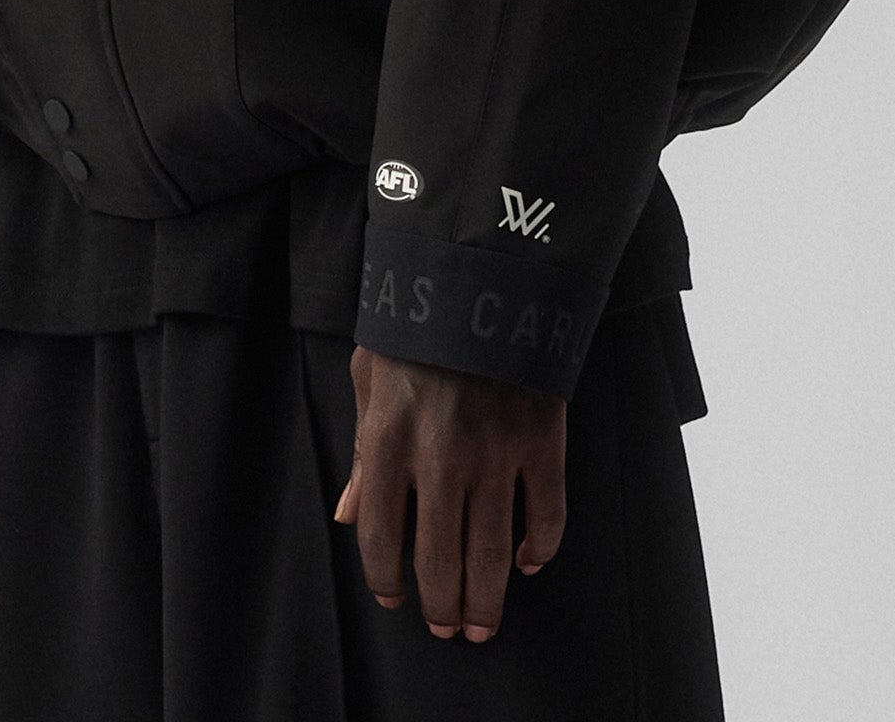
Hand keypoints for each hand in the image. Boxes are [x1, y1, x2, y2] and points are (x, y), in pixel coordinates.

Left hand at [334, 345, 565, 642]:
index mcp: (389, 440)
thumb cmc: (416, 321)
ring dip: (487, 598)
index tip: (395, 598)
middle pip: (439, 559)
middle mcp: (440, 457)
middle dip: (442, 605)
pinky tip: (530, 562)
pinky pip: (546, 513)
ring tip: (483, 623)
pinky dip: (540, 547)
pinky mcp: (541, 440)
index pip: (381, 537)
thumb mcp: (370, 374)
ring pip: (492, 552)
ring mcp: (495, 452)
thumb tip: (348, 516)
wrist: (483, 267)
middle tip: (448, 627)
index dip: (386, 579)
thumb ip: (363, 451)